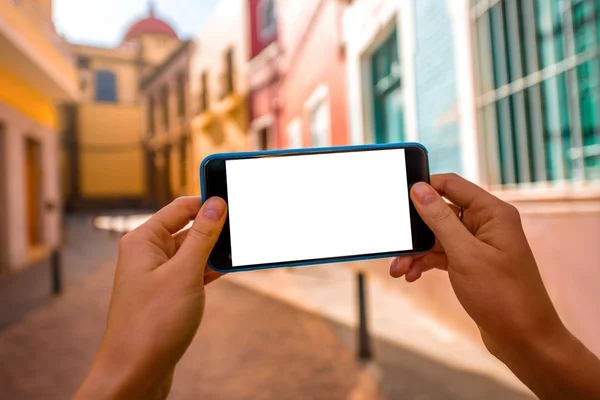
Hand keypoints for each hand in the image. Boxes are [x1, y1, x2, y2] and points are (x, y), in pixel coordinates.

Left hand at [74, 197, 226, 399]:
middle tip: (243, 227)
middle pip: (187, 228)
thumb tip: (216, 204)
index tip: (235, 197)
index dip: (207, 200)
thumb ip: (202, 236)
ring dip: (214, 251)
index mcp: (143, 240)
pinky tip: (228, 268)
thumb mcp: (184, 273)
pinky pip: (192, 272)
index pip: (180, 206)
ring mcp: (157, 275)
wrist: (134, 373)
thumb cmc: (152, 323)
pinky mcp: (167, 294)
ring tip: (240, 250)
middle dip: (215, 228)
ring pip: (192, 251)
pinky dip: (209, 270)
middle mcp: (148, 253)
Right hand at [390, 174, 599, 398]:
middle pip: (440, 213)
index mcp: (492, 213)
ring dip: (417, 252)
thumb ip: (440, 220)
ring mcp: (479, 245)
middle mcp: (486, 224)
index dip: (425, 188)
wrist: (523, 339)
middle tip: (396, 245)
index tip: (399, 200)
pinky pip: (441, 255)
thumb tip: (419, 189)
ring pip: (437, 237)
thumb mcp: (465, 254)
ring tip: (399, 270)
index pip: (452, 185)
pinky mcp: (471, 264)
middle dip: (416, 231)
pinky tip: (412, 275)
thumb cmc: (503, 296)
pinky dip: (425, 263)